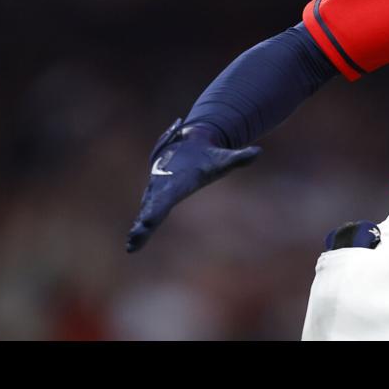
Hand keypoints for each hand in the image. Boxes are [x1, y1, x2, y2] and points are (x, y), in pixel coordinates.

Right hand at [125, 119, 262, 252]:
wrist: (191, 142)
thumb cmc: (211, 155)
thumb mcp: (226, 158)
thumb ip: (240, 157)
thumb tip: (257, 152)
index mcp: (178, 181)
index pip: (167, 199)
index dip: (157, 210)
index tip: (147, 222)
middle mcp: (164, 187)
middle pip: (152, 209)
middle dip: (143, 224)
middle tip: (134, 239)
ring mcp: (158, 191)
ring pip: (147, 212)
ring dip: (139, 229)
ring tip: (132, 245)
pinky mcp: (158, 195)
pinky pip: (148, 213)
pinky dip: (141, 227)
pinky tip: (134, 243)